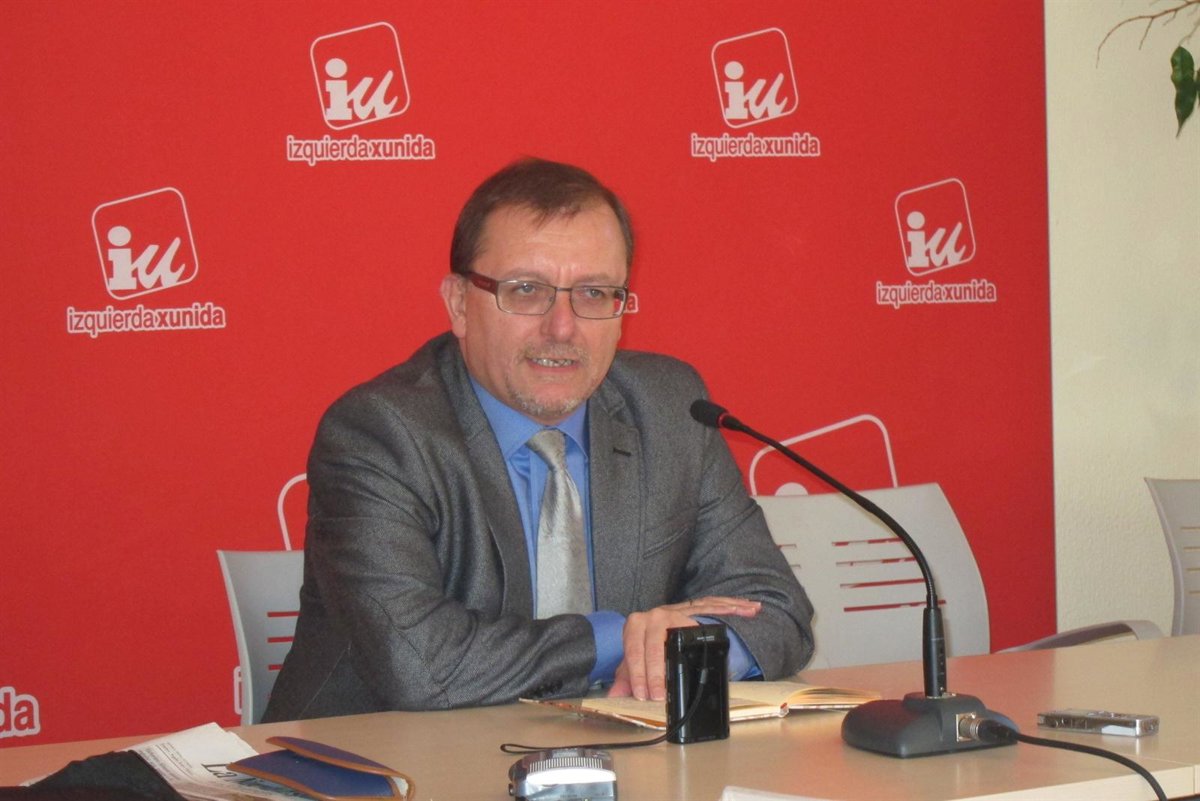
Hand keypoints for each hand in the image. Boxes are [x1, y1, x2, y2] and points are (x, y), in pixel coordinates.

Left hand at [606, 596, 761, 700]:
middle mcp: (656, 615)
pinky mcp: (696, 610)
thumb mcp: (635, 659)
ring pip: (685, 626)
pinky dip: (733, 605)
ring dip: (691, 646)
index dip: (637, 674)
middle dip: (655, 671)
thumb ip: (626, 676)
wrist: (662, 623)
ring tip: (698, 660)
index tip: (643, 695)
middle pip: (655, 641)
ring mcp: (677, 611)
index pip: (634, 649)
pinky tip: (751, 607)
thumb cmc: (648, 644)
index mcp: (637, 624)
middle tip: (659, 694)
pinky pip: (714, 606)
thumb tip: (614, 696)